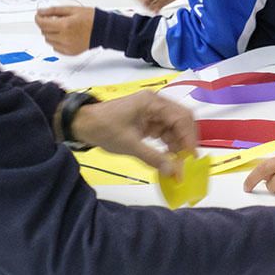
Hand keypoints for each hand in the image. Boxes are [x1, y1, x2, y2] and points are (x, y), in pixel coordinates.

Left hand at [35, 6, 93, 54]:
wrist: (103, 30)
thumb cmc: (91, 18)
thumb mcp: (72, 9)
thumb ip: (54, 11)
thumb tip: (41, 12)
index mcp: (65, 25)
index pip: (42, 24)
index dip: (38, 18)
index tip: (39, 15)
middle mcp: (65, 38)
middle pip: (44, 32)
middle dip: (46, 25)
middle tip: (53, 20)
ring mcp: (67, 47)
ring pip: (49, 41)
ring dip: (51, 34)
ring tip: (61, 28)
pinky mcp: (70, 52)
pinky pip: (55, 48)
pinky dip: (56, 42)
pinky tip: (65, 36)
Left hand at [71, 92, 196, 175]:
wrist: (83, 124)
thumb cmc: (104, 129)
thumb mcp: (129, 145)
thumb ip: (153, 158)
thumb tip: (173, 172)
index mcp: (152, 102)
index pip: (180, 117)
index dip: (189, 137)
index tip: (191, 157)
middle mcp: (156, 103)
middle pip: (181, 119)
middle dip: (186, 139)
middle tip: (187, 160)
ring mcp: (152, 111)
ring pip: (175, 126)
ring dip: (178, 143)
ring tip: (177, 162)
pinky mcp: (148, 120)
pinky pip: (165, 131)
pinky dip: (168, 143)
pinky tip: (168, 156)